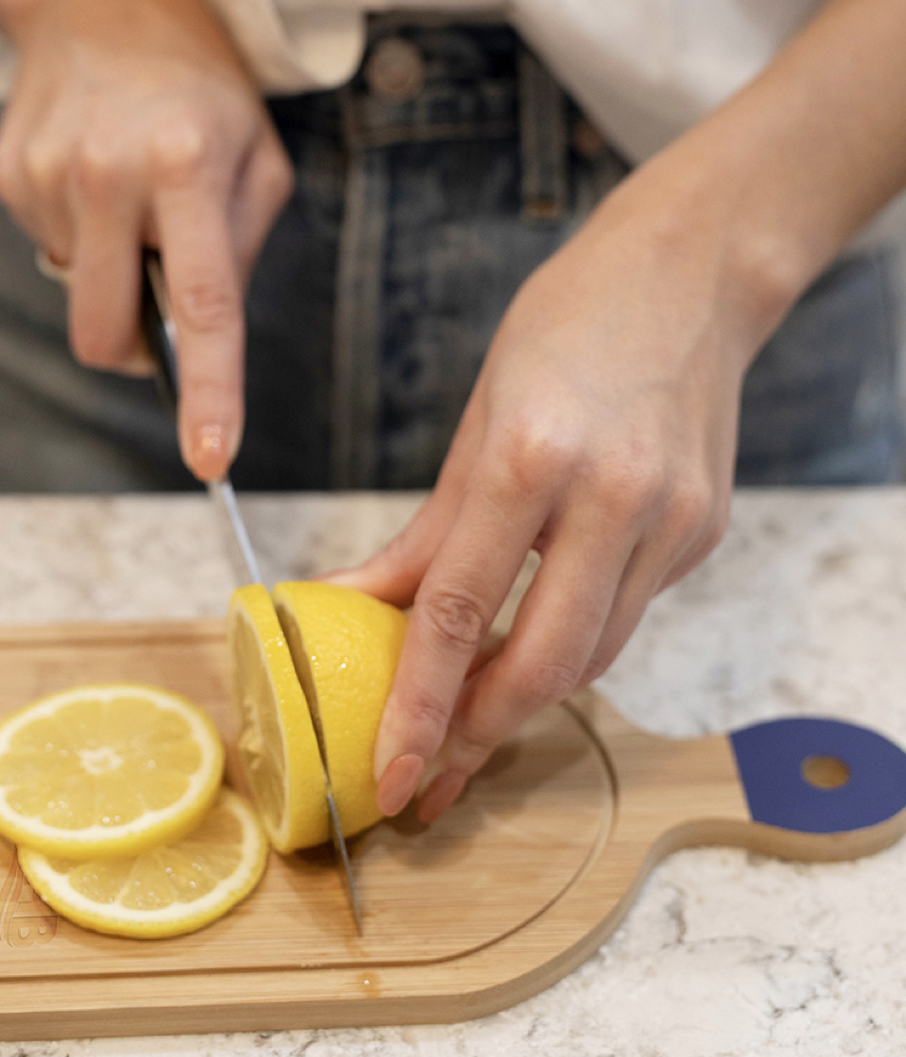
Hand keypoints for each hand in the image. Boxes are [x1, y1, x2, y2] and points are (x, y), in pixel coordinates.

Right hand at [0, 0, 292, 479]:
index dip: (207, 394)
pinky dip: (81, 242)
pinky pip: (50, 256)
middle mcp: (107, 174)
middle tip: (154, 301)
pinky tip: (95, 184)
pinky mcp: (10, 176)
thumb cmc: (200, 90)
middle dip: (129, 349)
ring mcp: (47, 175)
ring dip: (110, 274)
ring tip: (131, 199)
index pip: (202, 310)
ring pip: (77, 297)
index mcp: (186, 168)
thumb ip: (237, 257)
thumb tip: (196, 344)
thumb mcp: (257, 162)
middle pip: (101, 336)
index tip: (209, 461)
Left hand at [329, 170, 768, 822]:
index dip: (423, 704)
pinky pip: (624, 617)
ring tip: (467, 732)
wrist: (690, 276)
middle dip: (480, 736)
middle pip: (546, 663)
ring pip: (592, 656)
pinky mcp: (704, 533)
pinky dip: (570, 646)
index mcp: (533, 456)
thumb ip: (424, 535)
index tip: (393, 770)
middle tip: (430, 780)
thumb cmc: (566, 330)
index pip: (463, 610)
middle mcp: (615, 495)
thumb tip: (352, 604)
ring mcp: (673, 519)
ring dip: (523, 703)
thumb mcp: (476, 423)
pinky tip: (529, 652)